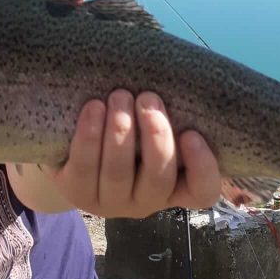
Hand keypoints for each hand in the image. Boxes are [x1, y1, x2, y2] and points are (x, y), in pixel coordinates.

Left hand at [41, 89, 220, 218]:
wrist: (76, 143)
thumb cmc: (131, 126)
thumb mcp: (153, 124)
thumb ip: (168, 114)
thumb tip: (182, 76)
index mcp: (176, 187)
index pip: (202, 191)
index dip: (202, 167)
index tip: (192, 134)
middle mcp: (146, 201)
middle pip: (158, 179)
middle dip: (155, 135)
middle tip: (148, 98)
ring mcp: (111, 202)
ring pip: (118, 173)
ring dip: (120, 131)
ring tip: (119, 96)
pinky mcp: (77, 192)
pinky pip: (84, 167)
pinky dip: (89, 135)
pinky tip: (93, 107)